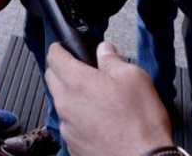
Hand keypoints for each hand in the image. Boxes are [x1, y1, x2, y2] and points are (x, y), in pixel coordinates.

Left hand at [45, 42, 171, 155]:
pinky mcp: (73, 144)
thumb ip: (112, 59)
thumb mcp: (133, 77)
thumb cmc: (139, 123)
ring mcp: (67, 126)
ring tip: (96, 98)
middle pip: (52, 78)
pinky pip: (69, 123)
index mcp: (76, 81)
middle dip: (62, 70)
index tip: (65, 47)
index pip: (53, 56)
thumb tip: (104, 50)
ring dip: (71, 95)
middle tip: (82, 70)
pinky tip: (99, 120)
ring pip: (60, 102)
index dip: (60, 48)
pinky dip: (78, 117)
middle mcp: (65, 103)